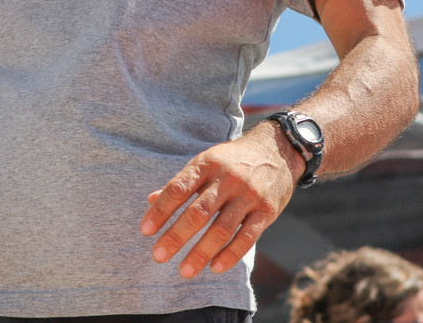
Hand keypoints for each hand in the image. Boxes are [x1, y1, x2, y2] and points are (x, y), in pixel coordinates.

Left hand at [141, 120, 301, 277]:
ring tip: (184, 271)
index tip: (145, 231)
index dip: (160, 211)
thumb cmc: (231, 160)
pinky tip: (214, 268)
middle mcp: (227, 179)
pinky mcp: (267, 212)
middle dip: (176, 236)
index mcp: (207, 164)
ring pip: (221, 229)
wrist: (277, 151)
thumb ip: (182, 183)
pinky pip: (247, 238)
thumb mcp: (206, 162)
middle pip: (198, 212)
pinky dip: (230, 255)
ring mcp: (249, 195)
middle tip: (158, 256)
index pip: (178, 189)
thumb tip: (151, 201)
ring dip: (201, 252)